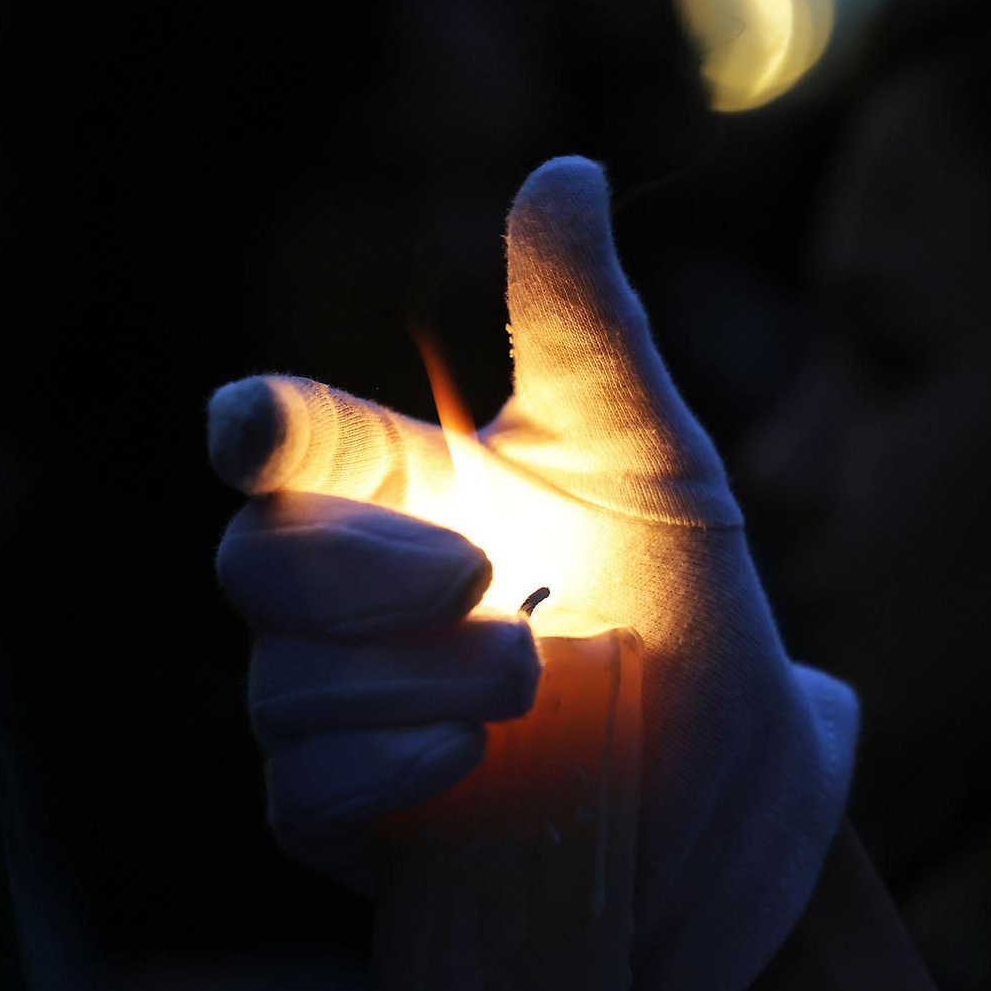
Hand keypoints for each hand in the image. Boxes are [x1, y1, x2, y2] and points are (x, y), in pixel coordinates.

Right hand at [209, 157, 857, 990]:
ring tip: (540, 681)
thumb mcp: (651, 460)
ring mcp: (337, 713)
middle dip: (371, 575)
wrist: (737, 782)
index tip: (253, 429)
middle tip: (493, 581)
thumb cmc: (687, 607)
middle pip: (256, 565)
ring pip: (282, 684)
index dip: (254, 431)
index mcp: (398, 494)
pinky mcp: (347, 821)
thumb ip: (589, 328)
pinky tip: (471, 763)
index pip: (281, 447)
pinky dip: (385, 767)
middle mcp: (345, 602)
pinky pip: (303, 790)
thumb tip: (564, 170)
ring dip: (416, 679)